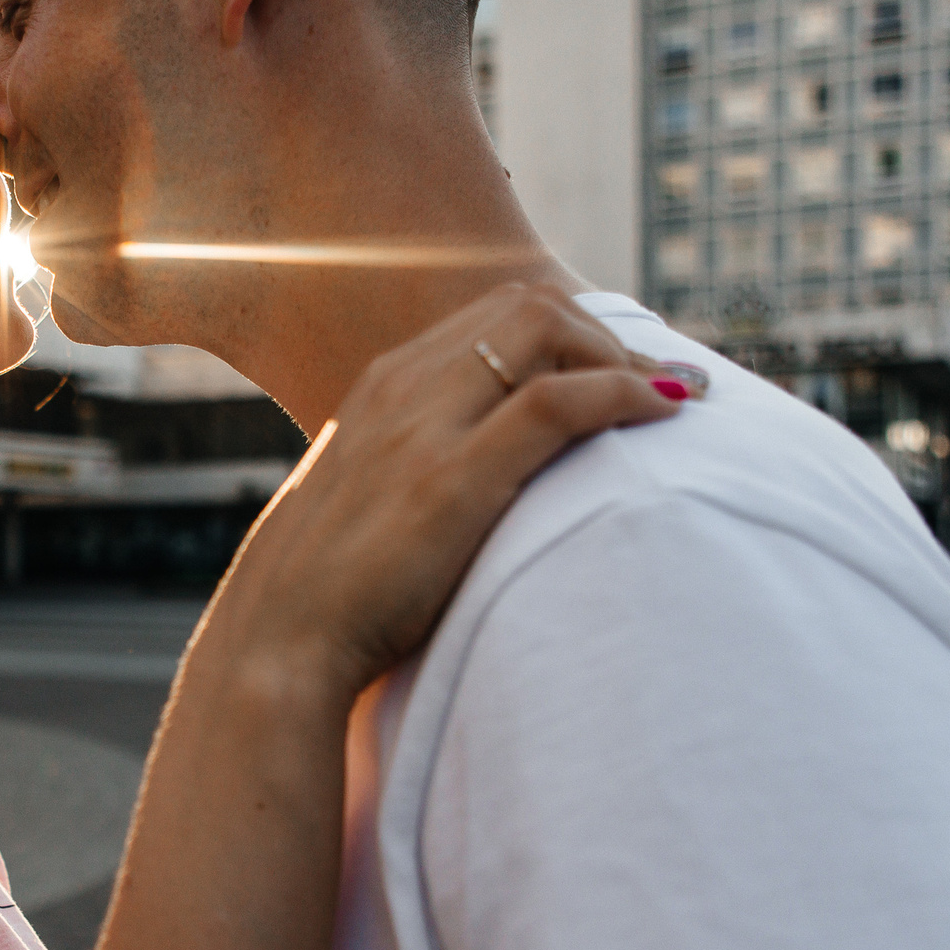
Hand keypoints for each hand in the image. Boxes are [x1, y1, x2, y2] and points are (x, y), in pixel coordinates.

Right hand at [213, 284, 683, 698]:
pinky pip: (558, 401)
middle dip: (604, 335)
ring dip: (624, 355)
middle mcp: (402, 387)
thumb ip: (412, 466)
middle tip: (655, 386)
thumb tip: (476, 478)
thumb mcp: (368, 500)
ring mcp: (424, 426)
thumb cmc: (331, 591)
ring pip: (544, 327)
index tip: (616, 374)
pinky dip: (625, 392)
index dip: (569, 334)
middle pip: (526, 305)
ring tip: (671, 399)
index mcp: (381, 387)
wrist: (278, 644)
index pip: (493, 315)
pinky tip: (663, 410)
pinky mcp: (452, 478)